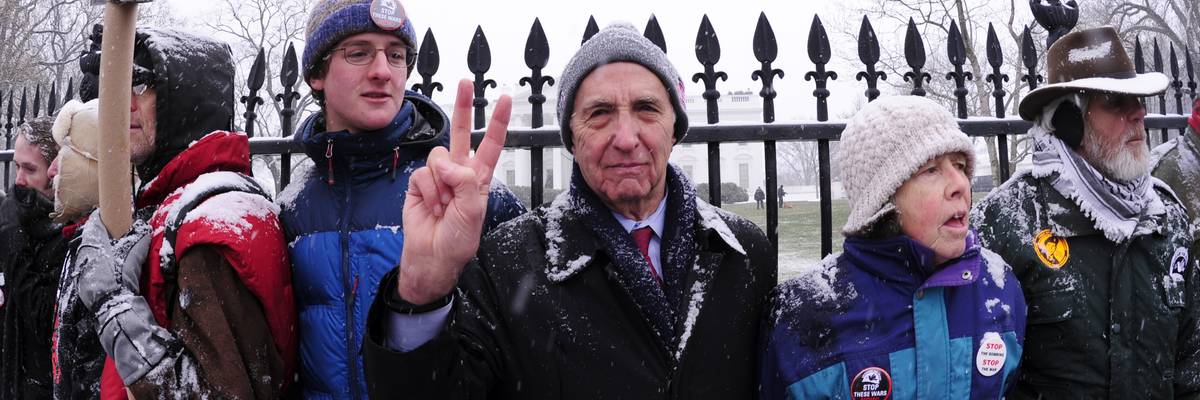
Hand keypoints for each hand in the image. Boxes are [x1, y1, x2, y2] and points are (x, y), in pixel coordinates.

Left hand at [75, 209, 151, 310]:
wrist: (113, 304)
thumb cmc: (122, 276)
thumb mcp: (135, 254)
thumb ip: (139, 237)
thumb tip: (143, 226)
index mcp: (93, 243)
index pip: (94, 222)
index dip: (102, 216)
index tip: (110, 214)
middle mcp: (83, 253)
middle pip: (90, 237)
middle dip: (101, 234)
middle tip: (115, 234)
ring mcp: (80, 268)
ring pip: (88, 253)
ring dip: (98, 250)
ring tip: (112, 252)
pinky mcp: (81, 281)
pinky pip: (87, 266)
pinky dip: (96, 264)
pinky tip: (108, 269)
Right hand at [398, 79, 510, 304]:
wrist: (432, 257)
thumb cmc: (458, 240)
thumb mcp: (473, 212)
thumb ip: (464, 182)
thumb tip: (446, 162)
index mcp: (479, 178)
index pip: (490, 144)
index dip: (497, 122)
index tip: (504, 99)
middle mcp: (459, 173)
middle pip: (461, 133)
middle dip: (464, 107)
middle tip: (466, 83)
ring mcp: (438, 177)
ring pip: (438, 157)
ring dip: (441, 183)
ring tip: (444, 206)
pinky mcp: (419, 184)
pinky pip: (422, 173)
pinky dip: (428, 191)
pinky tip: (431, 207)